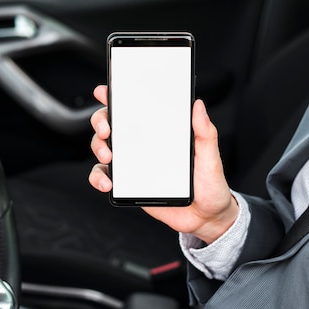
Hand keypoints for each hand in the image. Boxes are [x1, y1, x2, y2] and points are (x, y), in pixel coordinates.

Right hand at [88, 84, 238, 243]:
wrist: (205, 217)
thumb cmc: (209, 183)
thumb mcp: (210, 157)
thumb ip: (205, 132)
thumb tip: (198, 105)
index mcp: (160, 131)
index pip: (135, 108)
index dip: (116, 96)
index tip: (105, 91)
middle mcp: (143, 143)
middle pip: (112, 124)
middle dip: (101, 121)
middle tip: (107, 129)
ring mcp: (133, 162)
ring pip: (102, 147)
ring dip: (98, 147)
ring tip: (109, 157)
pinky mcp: (127, 183)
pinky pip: (104, 176)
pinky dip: (98, 176)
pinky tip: (106, 182)